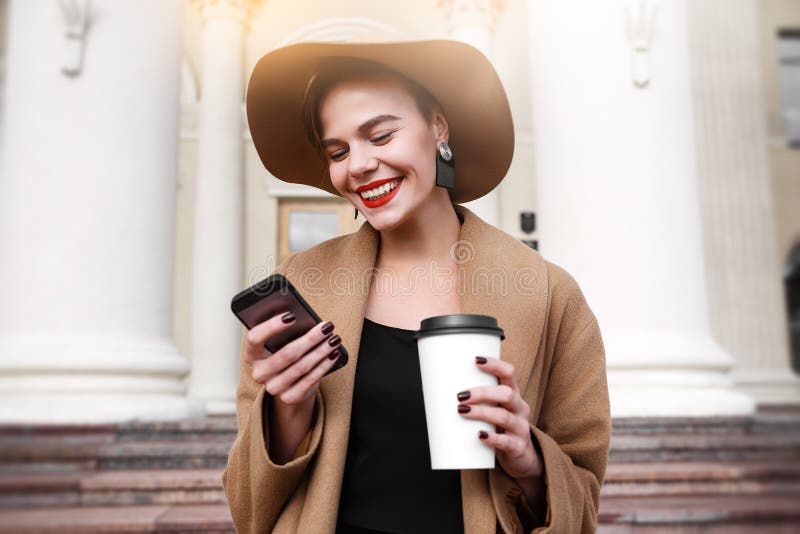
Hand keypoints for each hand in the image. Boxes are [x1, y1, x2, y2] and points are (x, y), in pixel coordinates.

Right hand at [244, 312, 341, 406]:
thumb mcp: (280, 343)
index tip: (291, 316)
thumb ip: (286, 332)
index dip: (272, 326)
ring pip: (302, 366)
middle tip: (327, 326)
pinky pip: (310, 379)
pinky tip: (333, 354)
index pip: (255, 338)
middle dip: (311, 338)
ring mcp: (273, 387)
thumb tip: (307, 320)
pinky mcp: (288, 397)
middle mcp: (259, 373)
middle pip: (287, 353)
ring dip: (321, 351)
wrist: (289, 385)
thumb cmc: (285, 355)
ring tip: (334, 339)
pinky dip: (324, 365)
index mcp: (252, 355)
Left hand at [456, 356, 542, 480]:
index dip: (494, 365)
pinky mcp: (518, 447)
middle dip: (482, 392)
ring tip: (462, 411)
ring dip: (481, 412)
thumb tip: (437, 391)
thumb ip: (474, 400)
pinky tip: (480, 436)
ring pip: (503, 416)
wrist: (521, 457)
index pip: (509, 373)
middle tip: (460, 396)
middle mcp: (520, 408)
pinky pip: (506, 442)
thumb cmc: (500, 428)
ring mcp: (521, 428)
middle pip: (506, 394)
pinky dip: (492, 438)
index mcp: (513, 394)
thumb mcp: (493, 410)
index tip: (475, 360)